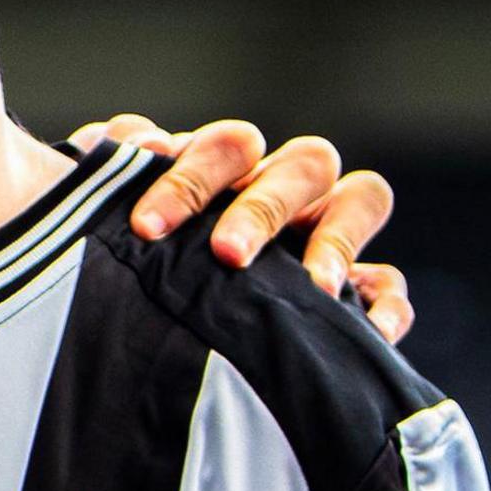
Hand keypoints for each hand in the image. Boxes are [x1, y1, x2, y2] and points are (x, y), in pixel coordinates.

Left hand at [68, 115, 414, 343]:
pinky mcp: (352, 293)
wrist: (137, 347)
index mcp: (221, 169)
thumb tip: (101, 144)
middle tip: (227, 255)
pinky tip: (368, 332)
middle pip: (303, 162)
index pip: (227, 146)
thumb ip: (104, 177)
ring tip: (316, 288)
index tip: (146, 227)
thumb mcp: (102, 223)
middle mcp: (277, 192)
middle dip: (265, 207)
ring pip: (361, 197)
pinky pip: (389, 284)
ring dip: (338, 238)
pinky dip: (386, 303)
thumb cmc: (119, 267)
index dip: (191, 176)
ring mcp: (321, 237)